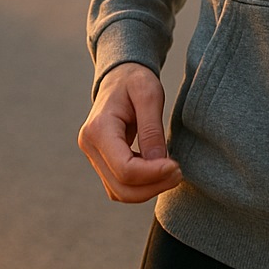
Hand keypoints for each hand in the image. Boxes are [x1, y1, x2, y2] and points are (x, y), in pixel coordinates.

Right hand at [78, 62, 181, 202]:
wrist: (119, 76)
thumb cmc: (134, 80)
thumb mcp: (149, 93)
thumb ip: (152, 129)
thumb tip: (159, 162)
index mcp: (98, 129)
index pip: (125, 168)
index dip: (153, 174)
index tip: (177, 165)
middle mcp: (89, 146)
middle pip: (121, 187)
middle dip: (153, 186)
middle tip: (179, 173)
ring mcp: (93, 156)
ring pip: (119, 192)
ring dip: (148, 190)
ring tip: (171, 173)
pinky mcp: (101, 161)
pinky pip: (119, 185)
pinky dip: (140, 186)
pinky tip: (158, 171)